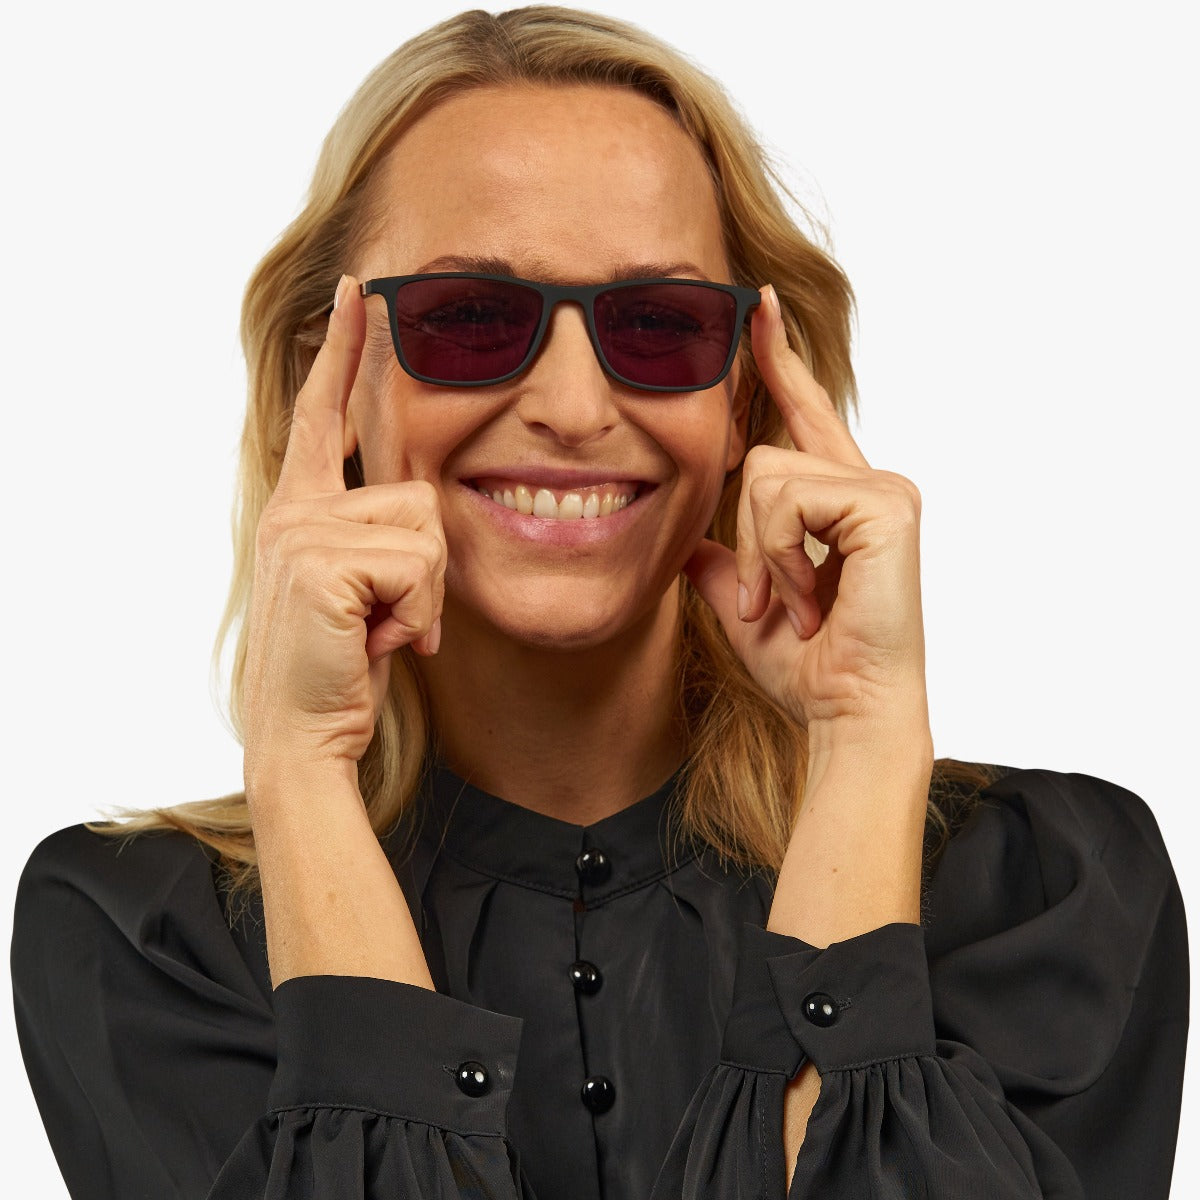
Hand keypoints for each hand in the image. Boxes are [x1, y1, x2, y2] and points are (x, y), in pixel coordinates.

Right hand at [241, 275, 446, 791]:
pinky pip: (420, 569)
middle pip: (418, 491)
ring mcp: (301, 532)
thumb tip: (419, 507)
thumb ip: (376, 538)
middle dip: (427, 568)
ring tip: (379, 631)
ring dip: (424, 597)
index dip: (342, 353)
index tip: (358, 292)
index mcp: (301, 509)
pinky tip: (377, 643)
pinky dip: (417, 617)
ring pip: (427, 532)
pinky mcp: (322, 562)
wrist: (304, 736)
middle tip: (388, 618)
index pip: (322, 413)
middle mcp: (294, 510)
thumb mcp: (362, 589)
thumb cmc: (340, 666)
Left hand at [685, 285, 926, 732]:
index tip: (756, 306)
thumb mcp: (744, 601)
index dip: (776, 361)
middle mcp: (868, 482)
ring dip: (761, 554)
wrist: (846, 710)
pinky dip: (779, 556)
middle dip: (748, 535)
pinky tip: (812, 596)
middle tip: (773, 602)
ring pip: (765, 475)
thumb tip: (685, 540)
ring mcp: (883, 489)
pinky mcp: (885, 505)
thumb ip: (720, 561)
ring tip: (797, 602)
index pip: (801, 413)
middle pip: (762, 454)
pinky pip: (786, 499)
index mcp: (839, 498)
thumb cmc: (808, 664)